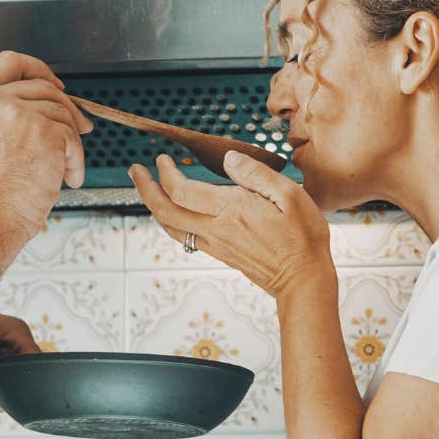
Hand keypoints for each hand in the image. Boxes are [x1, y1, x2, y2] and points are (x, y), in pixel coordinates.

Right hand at [0, 51, 91, 242]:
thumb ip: (0, 114)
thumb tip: (41, 104)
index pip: (9, 62)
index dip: (37, 68)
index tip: (54, 83)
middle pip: (43, 87)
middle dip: (66, 108)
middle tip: (80, 127)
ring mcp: (19, 114)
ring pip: (62, 113)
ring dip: (70, 142)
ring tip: (63, 169)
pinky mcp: (45, 132)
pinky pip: (72, 138)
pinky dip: (76, 160)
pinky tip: (68, 178)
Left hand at [129, 151, 331, 298]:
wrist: (302, 279)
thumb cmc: (302, 237)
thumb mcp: (289, 195)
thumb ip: (255, 174)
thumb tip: (229, 159)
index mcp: (230, 211)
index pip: (182, 191)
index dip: (166, 173)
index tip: (163, 158)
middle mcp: (216, 229)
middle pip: (165, 210)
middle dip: (145, 188)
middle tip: (136, 170)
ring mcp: (215, 243)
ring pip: (170, 225)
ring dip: (153, 205)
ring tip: (147, 188)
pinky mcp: (219, 253)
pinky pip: (183, 235)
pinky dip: (169, 219)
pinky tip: (172, 210)